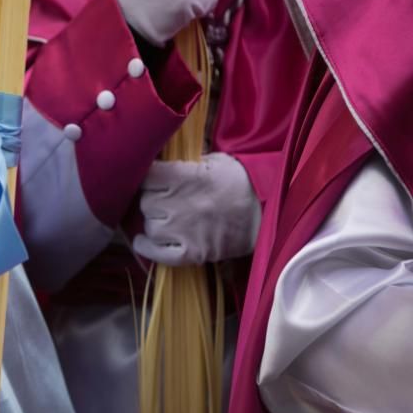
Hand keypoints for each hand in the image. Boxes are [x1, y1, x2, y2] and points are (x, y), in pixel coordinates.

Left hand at [133, 152, 260, 265]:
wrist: (267, 212)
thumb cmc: (238, 181)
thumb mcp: (212, 160)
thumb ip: (182, 162)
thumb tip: (158, 158)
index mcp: (185, 177)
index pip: (146, 176)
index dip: (147, 178)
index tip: (152, 180)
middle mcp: (180, 204)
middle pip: (145, 202)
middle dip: (153, 201)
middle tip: (168, 200)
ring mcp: (183, 231)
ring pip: (149, 226)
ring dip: (155, 222)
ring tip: (169, 219)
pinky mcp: (189, 253)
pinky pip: (154, 253)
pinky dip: (147, 247)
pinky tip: (146, 241)